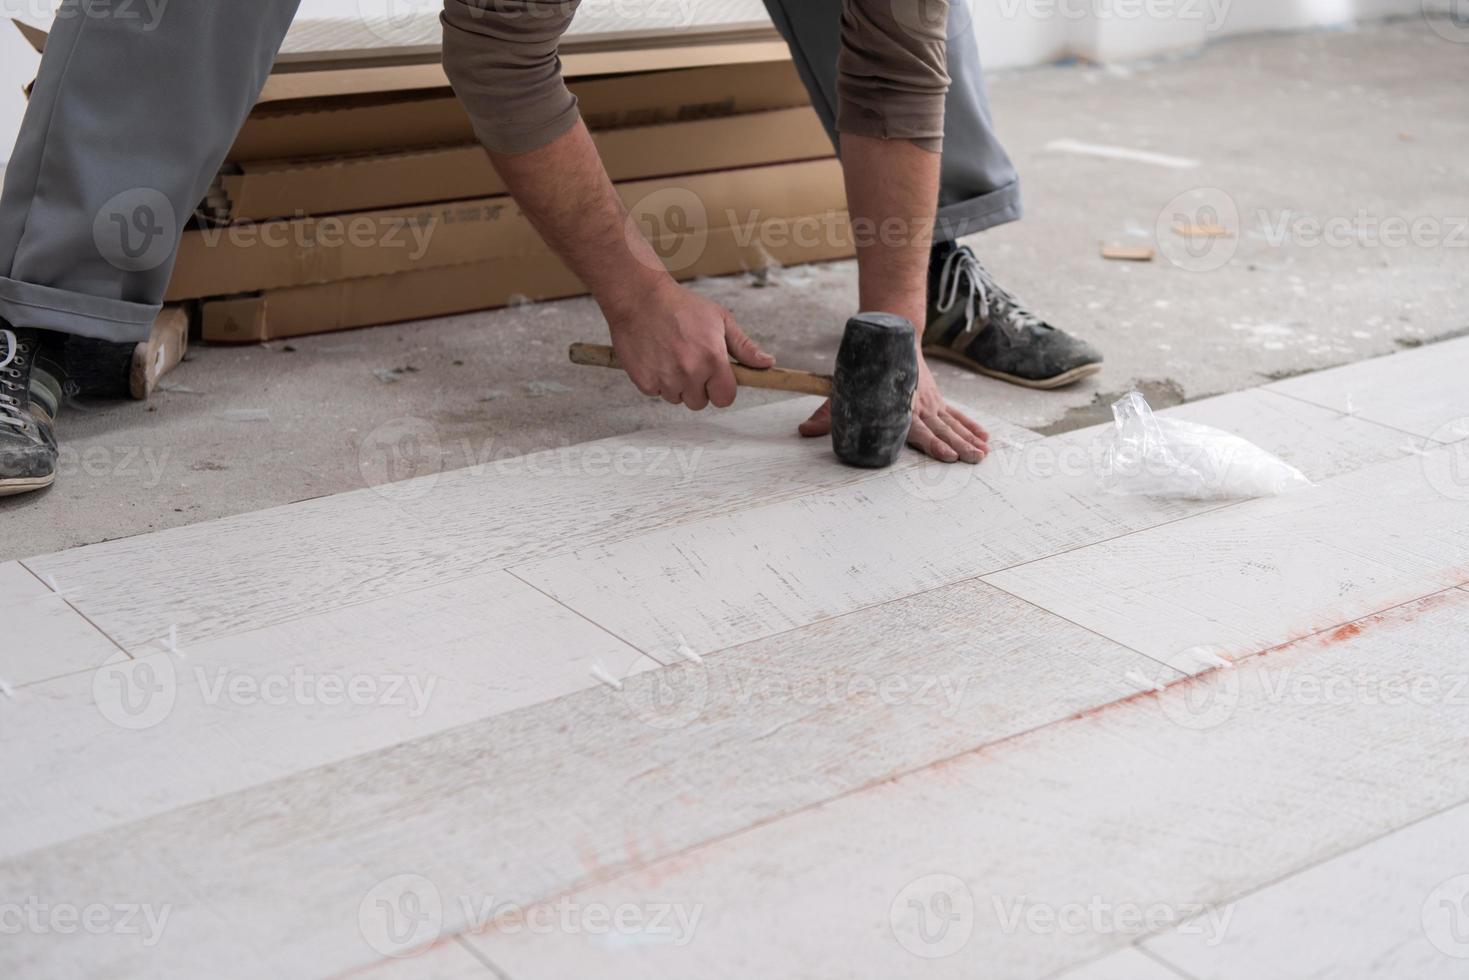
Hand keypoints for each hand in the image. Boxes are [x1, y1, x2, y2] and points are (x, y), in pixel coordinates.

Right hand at [601, 279, 773, 409]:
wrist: (640, 298)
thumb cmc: (681, 306)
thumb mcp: (720, 319)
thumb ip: (744, 347)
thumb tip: (767, 363)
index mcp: (712, 359)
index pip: (725, 398)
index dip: (722, 389)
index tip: (716, 379)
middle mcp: (690, 373)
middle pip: (700, 402)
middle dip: (698, 387)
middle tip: (690, 361)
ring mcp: (665, 379)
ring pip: (678, 398)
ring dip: (676, 384)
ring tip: (671, 355)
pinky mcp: (645, 382)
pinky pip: (657, 393)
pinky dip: (657, 380)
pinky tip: (656, 357)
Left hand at [798, 354, 989, 463]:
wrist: (892, 339)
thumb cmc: (865, 372)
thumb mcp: (844, 393)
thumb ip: (826, 415)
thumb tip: (803, 431)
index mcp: (899, 407)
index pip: (917, 429)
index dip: (932, 443)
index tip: (946, 455)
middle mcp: (919, 405)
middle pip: (942, 429)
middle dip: (959, 445)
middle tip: (974, 458)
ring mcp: (931, 402)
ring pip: (953, 423)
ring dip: (970, 438)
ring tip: (984, 453)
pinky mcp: (937, 399)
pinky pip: (957, 415)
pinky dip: (971, 425)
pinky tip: (985, 438)